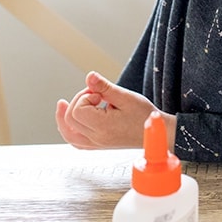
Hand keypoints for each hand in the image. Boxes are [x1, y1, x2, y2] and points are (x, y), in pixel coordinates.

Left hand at [56, 72, 176, 150]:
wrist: (157, 133)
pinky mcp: (99, 145)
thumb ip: (105, 87)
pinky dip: (69, 130)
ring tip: (64, 104)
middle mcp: (97, 138)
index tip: (100, 94)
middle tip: (96, 95)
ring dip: (65, 117)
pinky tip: (70, 120)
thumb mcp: (126, 97)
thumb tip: (89, 76)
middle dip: (78, 101)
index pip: (77, 110)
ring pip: (68, 134)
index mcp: (103, 127)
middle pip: (70, 119)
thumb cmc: (145, 117)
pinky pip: (76, 142)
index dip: (85, 97)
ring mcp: (97, 144)